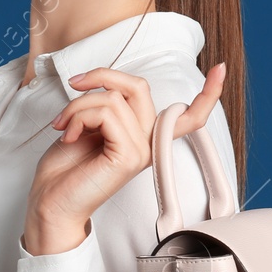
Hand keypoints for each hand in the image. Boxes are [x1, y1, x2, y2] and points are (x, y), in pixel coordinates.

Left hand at [23, 62, 226, 255]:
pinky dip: (79, 116)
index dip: (209, 93)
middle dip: (102, 75)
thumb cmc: (64, 168)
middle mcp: (149, 143)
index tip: (221, 69)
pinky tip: (69, 135)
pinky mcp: (129, 156)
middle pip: (139, 86)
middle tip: (75, 83)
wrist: (50, 202)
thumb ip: (108, 105)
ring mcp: (142, 150)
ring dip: (78, 104)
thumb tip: (108, 84)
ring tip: (63, 125)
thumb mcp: (88, 125)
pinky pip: (107, 112)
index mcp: (144, 136)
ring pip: (114, 98)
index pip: (189, 117)